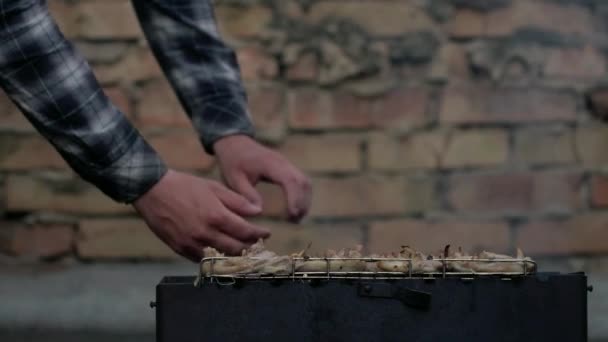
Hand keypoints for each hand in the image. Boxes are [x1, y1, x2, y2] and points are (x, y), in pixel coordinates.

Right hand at [133, 169, 269, 260]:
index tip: (266, 234)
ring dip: (234, 256)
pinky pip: (202, 260)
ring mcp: (192, 244)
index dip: (259, 234)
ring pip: (220, 258)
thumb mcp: (214, 188)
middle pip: (236, 249)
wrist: (153, 191)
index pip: (245, 232)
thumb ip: (237, 201)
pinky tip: (221, 253)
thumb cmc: (185, 186)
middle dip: (250, 248)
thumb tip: (258, 212)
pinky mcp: (180, 249)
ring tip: (243, 251)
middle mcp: (205, 233)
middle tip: (257, 245)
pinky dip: (215, 258)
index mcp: (216, 216)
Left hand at [214, 135, 311, 221]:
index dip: (295, 198)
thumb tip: (260, 211)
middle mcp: (283, 162)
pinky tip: (296, 209)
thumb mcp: (235, 179)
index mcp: (270, 164)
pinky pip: (301, 181)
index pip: (290, 181)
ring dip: (304, 200)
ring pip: (305, 182)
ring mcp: (287, 164)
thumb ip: (247, 194)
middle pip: (302, 182)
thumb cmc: (233, 161)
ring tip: (296, 219)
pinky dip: (302, 195)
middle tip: (294, 221)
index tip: (292, 214)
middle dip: (302, 203)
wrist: (235, 143)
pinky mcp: (287, 167)